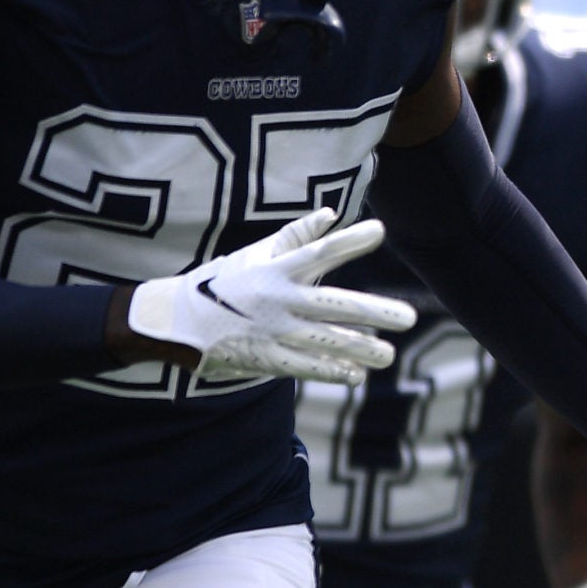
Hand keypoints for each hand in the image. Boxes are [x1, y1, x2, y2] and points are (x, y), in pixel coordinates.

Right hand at [125, 206, 413, 384]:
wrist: (176, 321)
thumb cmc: (224, 282)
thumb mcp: (257, 254)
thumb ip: (297, 235)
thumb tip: (331, 213)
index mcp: (276, 270)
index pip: (318, 252)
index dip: (348, 241)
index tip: (379, 230)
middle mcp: (278, 300)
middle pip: (334, 305)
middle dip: (374, 312)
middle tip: (410, 319)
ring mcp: (272, 331)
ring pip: (324, 341)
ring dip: (360, 349)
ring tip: (389, 355)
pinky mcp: (265, 358)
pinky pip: (304, 367)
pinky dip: (331, 371)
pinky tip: (356, 374)